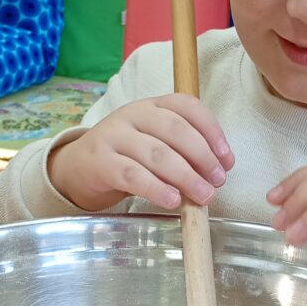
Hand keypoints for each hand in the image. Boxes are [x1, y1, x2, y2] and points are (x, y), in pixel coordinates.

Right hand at [47, 94, 234, 211]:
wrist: (78, 168)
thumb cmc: (127, 156)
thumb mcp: (154, 143)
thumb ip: (184, 152)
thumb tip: (217, 172)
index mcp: (152, 105)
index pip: (187, 106)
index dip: (212, 131)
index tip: (228, 159)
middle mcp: (133, 114)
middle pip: (175, 130)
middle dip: (202, 157)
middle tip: (218, 181)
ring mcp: (114, 136)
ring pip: (156, 153)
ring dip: (185, 176)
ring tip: (203, 196)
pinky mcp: (101, 162)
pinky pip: (132, 175)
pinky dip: (156, 188)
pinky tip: (173, 201)